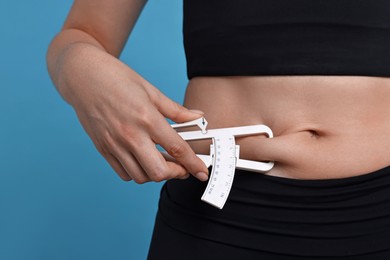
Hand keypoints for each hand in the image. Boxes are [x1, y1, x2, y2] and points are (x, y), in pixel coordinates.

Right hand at [60, 45, 208, 182]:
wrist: (82, 75)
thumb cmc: (117, 78)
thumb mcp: (151, 90)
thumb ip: (176, 110)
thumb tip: (198, 117)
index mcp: (147, 118)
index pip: (177, 149)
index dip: (194, 164)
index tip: (202, 172)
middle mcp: (130, 135)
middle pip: (158, 171)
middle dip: (176, 173)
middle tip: (182, 166)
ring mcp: (114, 144)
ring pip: (140, 176)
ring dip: (156, 174)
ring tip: (163, 162)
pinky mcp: (103, 149)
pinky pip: (123, 173)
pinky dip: (137, 172)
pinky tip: (143, 160)